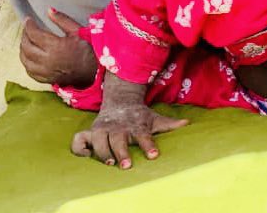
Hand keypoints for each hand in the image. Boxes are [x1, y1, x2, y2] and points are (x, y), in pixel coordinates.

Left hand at [20, 9, 97, 86]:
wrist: (94, 70)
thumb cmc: (88, 48)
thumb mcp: (77, 30)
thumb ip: (62, 20)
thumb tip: (49, 10)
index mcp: (55, 47)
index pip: (34, 34)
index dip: (29, 25)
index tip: (28, 19)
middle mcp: (46, 61)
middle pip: (27, 47)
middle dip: (24, 35)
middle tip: (26, 28)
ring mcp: (45, 72)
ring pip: (25, 60)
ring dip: (22, 49)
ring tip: (26, 40)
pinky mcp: (46, 79)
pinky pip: (29, 71)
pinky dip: (26, 62)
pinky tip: (29, 56)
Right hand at [71, 73, 186, 168]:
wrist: (120, 101)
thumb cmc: (139, 117)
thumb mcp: (154, 118)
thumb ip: (169, 124)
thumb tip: (187, 123)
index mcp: (136, 126)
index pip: (144, 135)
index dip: (149, 145)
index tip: (154, 155)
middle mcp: (118, 127)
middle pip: (119, 140)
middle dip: (122, 152)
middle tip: (127, 165)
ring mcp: (103, 129)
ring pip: (98, 140)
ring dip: (102, 151)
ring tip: (108, 164)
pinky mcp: (90, 132)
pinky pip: (79, 140)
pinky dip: (79, 148)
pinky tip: (85, 157)